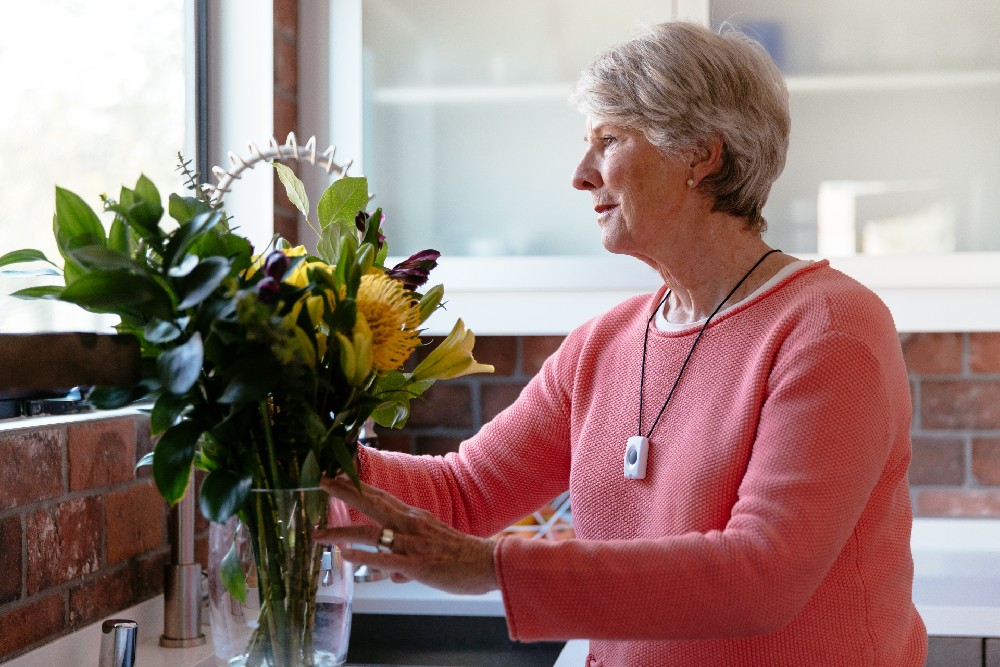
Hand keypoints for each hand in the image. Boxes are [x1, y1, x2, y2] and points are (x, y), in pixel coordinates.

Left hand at [316, 476, 498, 595]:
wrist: (487, 563)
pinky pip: (385, 559)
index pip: (380, 496)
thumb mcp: (429, 550)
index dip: (358, 486)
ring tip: (318, 534)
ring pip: (371, 533)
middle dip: (345, 492)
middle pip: (372, 503)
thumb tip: (391, 575)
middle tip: (321, 481)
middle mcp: (410, 524)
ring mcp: (412, 543)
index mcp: (414, 516)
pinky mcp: (417, 564)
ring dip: (341, 532)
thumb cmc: (460, 557)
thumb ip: (405, 561)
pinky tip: (345, 555)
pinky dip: (363, 557)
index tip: (337, 476)